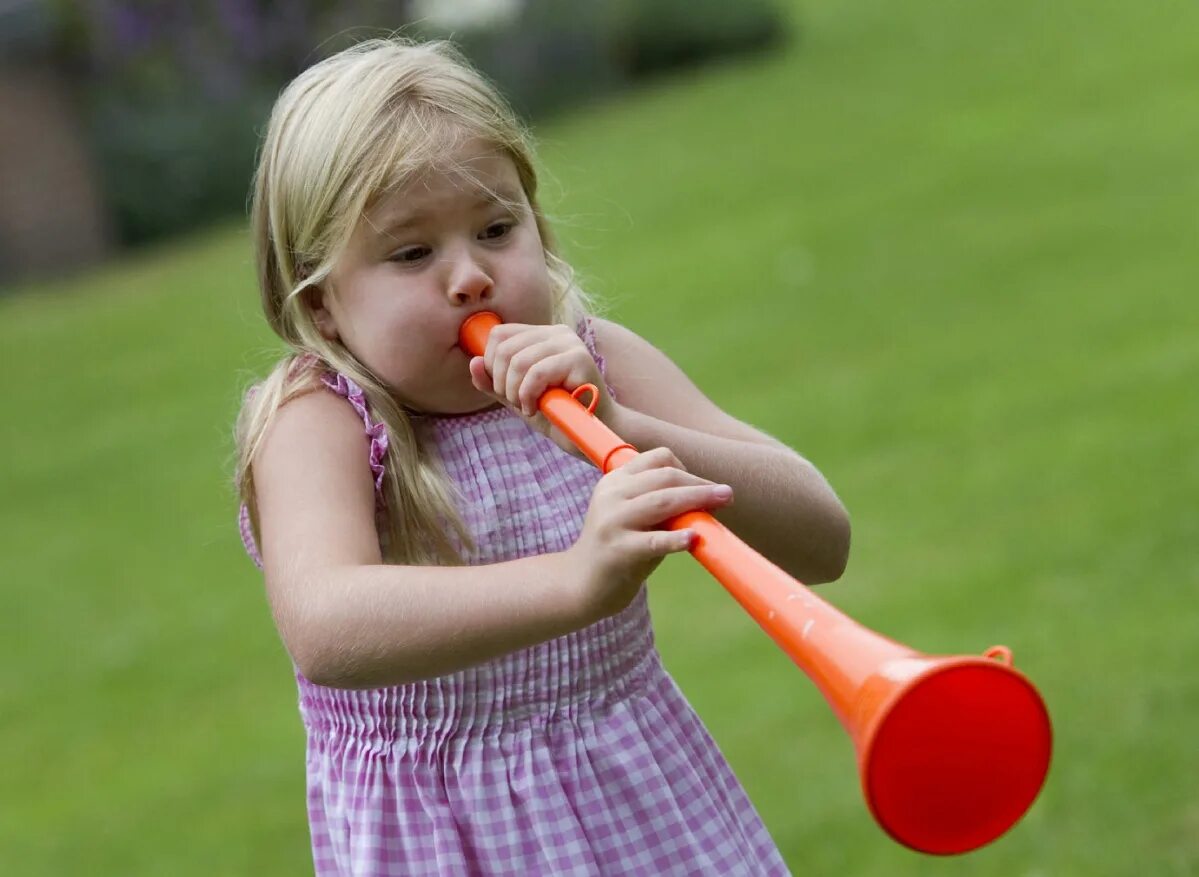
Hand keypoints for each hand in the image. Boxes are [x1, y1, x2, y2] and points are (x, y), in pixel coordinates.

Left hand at [468, 323, 614, 456]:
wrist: (592, 434)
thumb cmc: (557, 414)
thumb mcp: (517, 397)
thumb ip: (493, 382)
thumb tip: (472, 363)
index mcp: (543, 335)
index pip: (499, 334)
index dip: (491, 364)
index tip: (503, 390)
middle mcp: (558, 332)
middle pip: (505, 348)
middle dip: (501, 382)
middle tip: (516, 402)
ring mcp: (570, 343)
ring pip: (518, 361)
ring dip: (514, 392)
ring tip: (528, 407)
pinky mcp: (580, 359)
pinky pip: (536, 373)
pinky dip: (528, 395)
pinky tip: (536, 408)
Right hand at [566, 447, 733, 621]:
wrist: (582, 585)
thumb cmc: (619, 548)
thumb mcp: (634, 517)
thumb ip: (661, 503)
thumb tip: (709, 498)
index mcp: (615, 481)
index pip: (656, 459)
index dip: (685, 468)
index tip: (702, 484)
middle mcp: (611, 496)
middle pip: (665, 477)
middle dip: (699, 483)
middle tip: (727, 493)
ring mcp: (613, 522)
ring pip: (663, 501)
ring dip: (698, 499)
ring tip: (723, 502)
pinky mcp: (618, 551)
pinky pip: (654, 541)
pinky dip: (677, 538)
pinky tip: (694, 538)